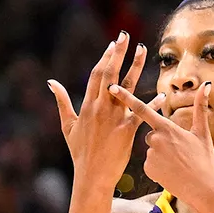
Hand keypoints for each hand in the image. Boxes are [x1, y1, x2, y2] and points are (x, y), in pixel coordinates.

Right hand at [47, 33, 150, 190]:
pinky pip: (140, 113)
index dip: (105, 58)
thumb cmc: (80, 152)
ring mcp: (114, 118)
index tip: (113, 44)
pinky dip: (151, 103)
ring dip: (135, 67)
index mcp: (87, 106)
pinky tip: (161, 94)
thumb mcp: (67, 126)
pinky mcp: (127, 131)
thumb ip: (62, 102)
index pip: (96, 75)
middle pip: (110, 74)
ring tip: (142, 50)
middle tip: (125, 36)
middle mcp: (100, 108)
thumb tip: (51, 82)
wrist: (91, 175)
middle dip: (118, 54)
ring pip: (126, 87)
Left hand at [109, 80, 213, 211]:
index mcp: (167, 127)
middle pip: (150, 134)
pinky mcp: (147, 168)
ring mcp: (150, 154)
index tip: (111, 88)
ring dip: (160, 154)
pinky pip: (149, 163)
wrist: (202, 189)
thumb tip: (207, 84)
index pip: (143, 109)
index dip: (126, 98)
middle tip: (179, 152)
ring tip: (177, 164)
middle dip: (161, 140)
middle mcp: (155, 139)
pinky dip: (158, 166)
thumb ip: (200, 107)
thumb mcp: (202, 133)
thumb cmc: (204, 160)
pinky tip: (170, 172)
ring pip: (150, 149)